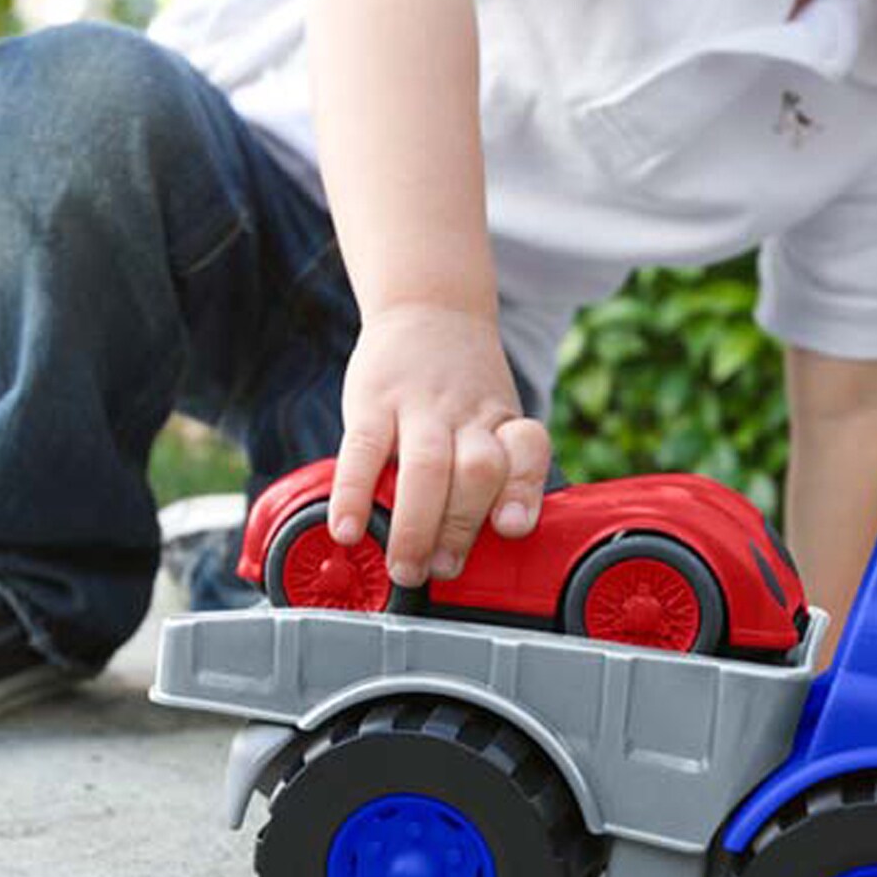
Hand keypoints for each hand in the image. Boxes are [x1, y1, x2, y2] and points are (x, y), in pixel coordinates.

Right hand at [327, 304, 551, 586]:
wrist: (427, 307)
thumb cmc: (463, 385)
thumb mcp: (495, 417)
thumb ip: (496, 473)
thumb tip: (488, 545)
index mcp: (503, 422)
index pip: (527, 452)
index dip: (522, 489)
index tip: (511, 527)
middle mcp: (467, 414)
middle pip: (477, 471)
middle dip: (461, 528)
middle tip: (442, 569)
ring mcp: (420, 406)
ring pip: (427, 467)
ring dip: (416, 526)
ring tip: (404, 568)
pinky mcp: (373, 400)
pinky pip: (363, 449)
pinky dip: (354, 493)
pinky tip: (348, 528)